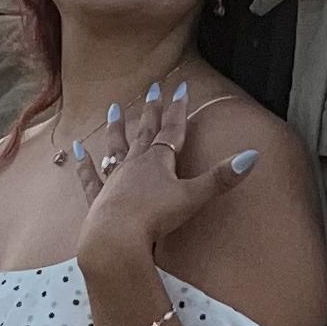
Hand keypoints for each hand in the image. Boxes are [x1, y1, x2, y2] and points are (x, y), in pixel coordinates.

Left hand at [71, 82, 257, 270]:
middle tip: (152, 87)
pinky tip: (74, 150)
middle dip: (152, 110)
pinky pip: (90, 177)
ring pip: (116, 148)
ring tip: (113, 109)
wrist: (115, 238)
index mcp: (159, 161)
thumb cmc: (155, 217)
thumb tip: (252, 155)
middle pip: (145, 132)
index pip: (172, 130)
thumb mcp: (193, 197)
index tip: (180, 87)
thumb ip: (221, 178)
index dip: (178, 109)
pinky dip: (83, 163)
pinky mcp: (99, 198)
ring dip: (116, 128)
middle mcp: (135, 164)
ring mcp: (114, 180)